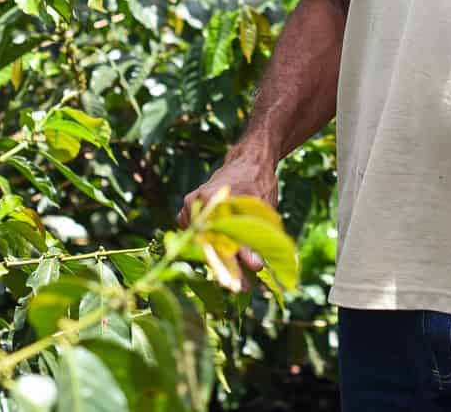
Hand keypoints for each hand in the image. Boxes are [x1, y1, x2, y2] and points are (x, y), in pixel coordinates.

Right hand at [176, 149, 278, 278]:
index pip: (223, 239)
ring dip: (219, 263)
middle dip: (227, 270)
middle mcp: (197, 203)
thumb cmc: (258, 183)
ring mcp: (190, 207)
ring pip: (202, 244)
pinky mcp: (188, 212)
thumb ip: (255, 236)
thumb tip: (255, 267)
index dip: (235, 263)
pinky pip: (196, 238)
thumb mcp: (262, 209)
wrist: (247, 162)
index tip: (245, 283)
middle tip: (243, 289)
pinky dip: (212, 251)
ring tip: (239, 281)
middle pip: (209, 246)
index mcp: (215, 199)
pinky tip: (228, 262)